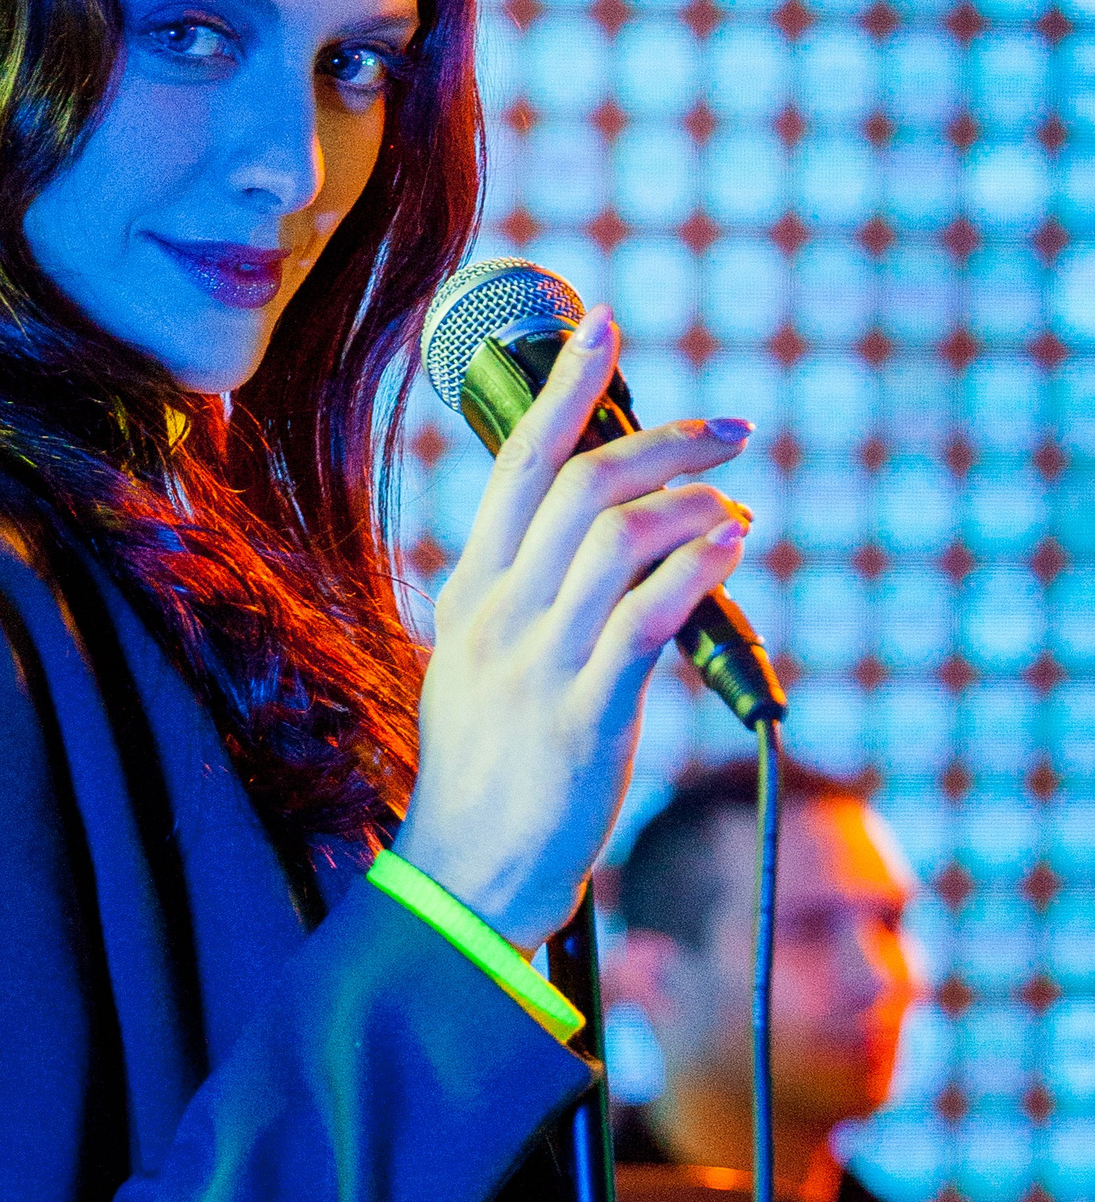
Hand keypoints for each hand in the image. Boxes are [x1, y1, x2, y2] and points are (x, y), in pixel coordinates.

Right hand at [393, 306, 750, 953]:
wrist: (466, 876)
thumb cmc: (487, 773)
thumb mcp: (479, 665)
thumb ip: (525, 598)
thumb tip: (598, 539)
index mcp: (472, 595)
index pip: (515, 464)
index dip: (565, 387)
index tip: (605, 325)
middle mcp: (500, 616)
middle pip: (581, 485)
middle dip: (665, 440)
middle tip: (731, 432)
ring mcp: (540, 664)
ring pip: (620, 539)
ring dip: (693, 507)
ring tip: (735, 512)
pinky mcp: (587, 716)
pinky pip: (650, 618)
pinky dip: (698, 571)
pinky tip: (730, 551)